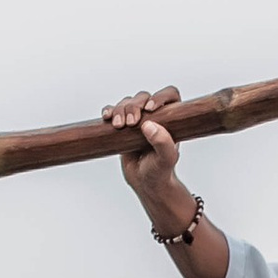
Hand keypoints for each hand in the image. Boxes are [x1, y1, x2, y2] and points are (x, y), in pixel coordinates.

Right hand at [104, 84, 188, 226]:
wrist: (145, 182)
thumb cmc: (160, 171)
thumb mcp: (166, 159)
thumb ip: (163, 143)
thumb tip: (150, 125)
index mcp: (171, 118)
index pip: (169, 95)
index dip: (160, 96)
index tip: (150, 109)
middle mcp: (155, 115)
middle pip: (143, 97)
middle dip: (134, 106)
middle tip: (131, 123)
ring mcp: (138, 119)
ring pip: (127, 103)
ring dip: (120, 110)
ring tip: (118, 126)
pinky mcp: (123, 125)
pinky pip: (114, 111)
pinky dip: (109, 111)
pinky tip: (106, 118)